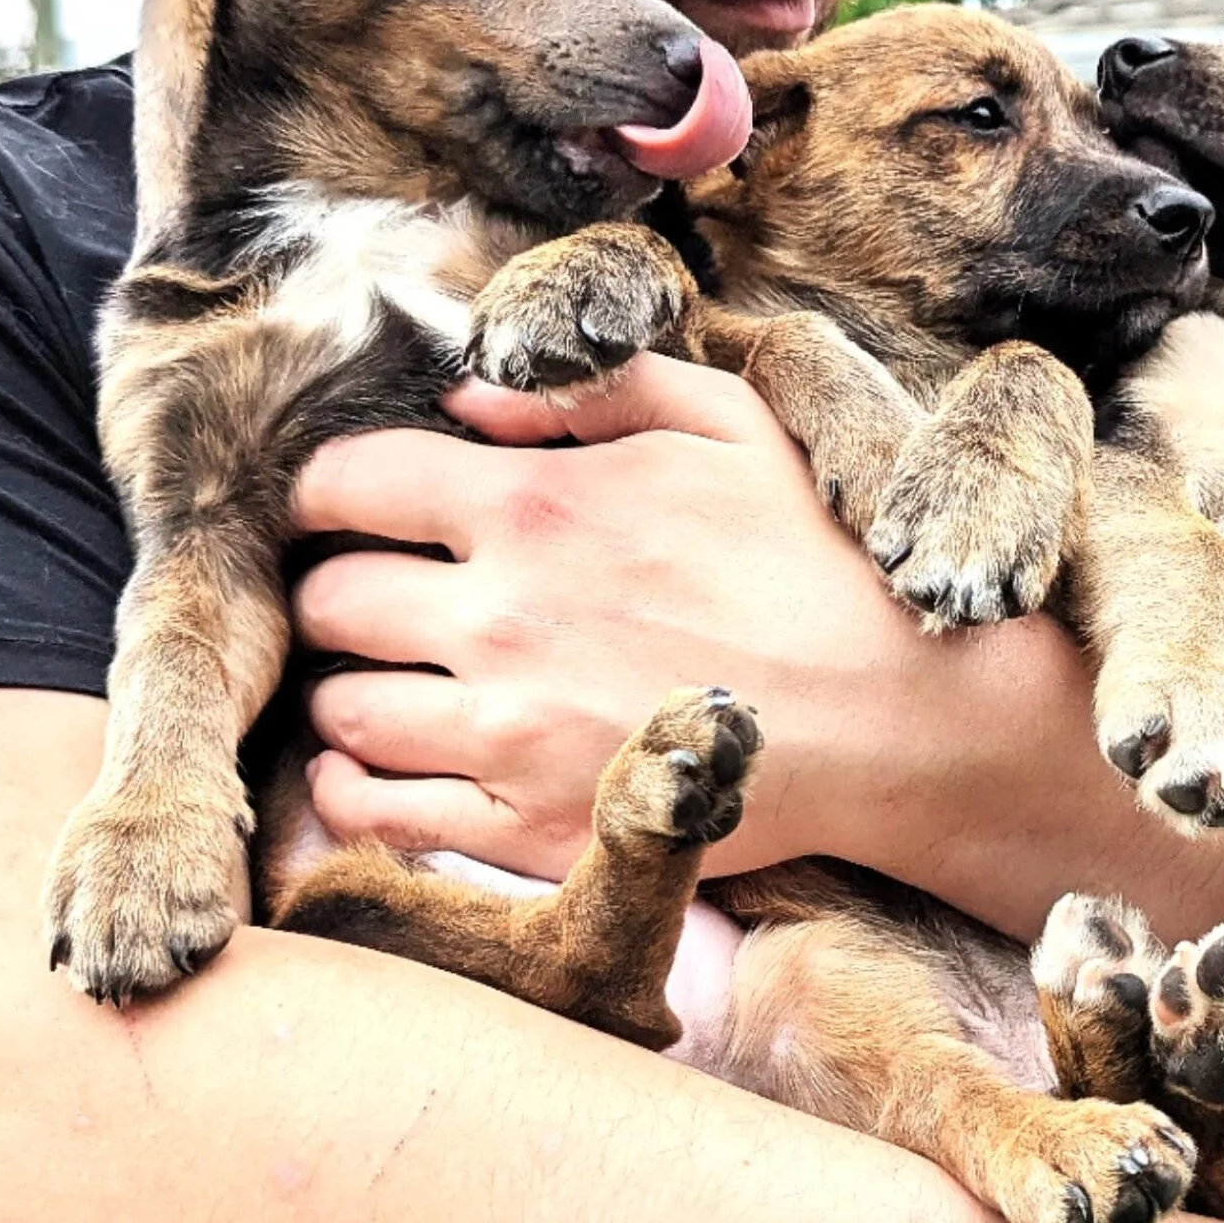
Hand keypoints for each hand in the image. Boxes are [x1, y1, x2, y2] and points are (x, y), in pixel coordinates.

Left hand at [290, 354, 987, 878]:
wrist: (897, 714)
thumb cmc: (816, 557)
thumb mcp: (727, 425)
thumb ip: (591, 391)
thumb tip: (464, 397)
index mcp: (534, 509)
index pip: (345, 488)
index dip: (327, 493)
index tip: (350, 509)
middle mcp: (500, 622)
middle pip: (327, 604)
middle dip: (339, 590)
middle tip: (380, 595)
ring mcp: (509, 736)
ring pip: (341, 712)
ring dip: (351, 688)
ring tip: (397, 678)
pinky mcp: (530, 831)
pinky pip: (375, 815)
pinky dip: (351, 789)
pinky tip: (376, 764)